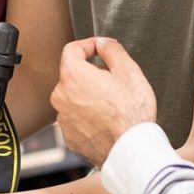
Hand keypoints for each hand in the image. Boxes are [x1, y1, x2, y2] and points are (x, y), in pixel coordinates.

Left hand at [50, 37, 156, 166]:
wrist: (131, 150)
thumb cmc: (132, 113)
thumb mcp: (128, 71)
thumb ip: (111, 50)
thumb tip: (102, 43)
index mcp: (72, 75)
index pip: (72, 49)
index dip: (89, 45)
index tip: (100, 50)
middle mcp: (61, 95)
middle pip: (73, 74)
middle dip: (91, 73)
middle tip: (114, 82)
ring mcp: (63, 117)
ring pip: (74, 97)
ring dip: (89, 95)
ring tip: (112, 104)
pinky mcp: (69, 135)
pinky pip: (76, 117)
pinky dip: (87, 115)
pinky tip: (106, 120)